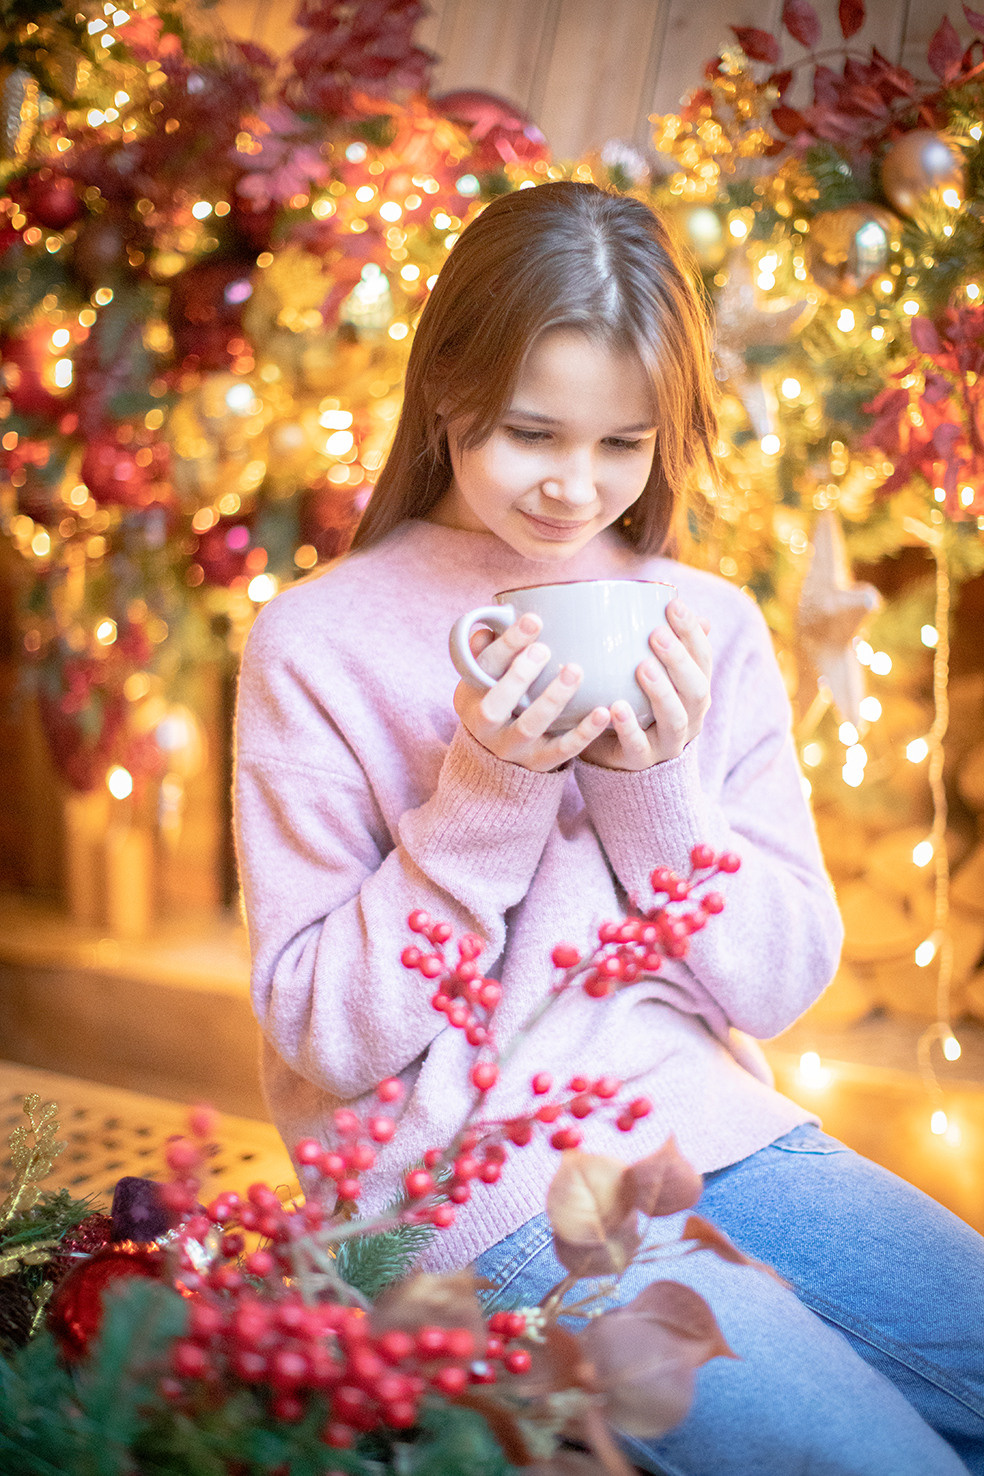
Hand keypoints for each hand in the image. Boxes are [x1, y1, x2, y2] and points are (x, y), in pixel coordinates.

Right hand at [453, 612, 611, 771]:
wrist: (496, 760)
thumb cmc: (497, 701)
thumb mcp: (484, 679)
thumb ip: (488, 651)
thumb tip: (493, 621)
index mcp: (470, 697)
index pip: (484, 668)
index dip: (507, 644)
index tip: (533, 619)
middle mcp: (486, 727)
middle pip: (496, 705)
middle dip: (520, 675)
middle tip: (544, 648)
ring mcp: (512, 749)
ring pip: (530, 726)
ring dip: (553, 698)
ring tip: (574, 670)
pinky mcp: (539, 763)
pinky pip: (562, 751)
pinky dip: (584, 733)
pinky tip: (603, 711)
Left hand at [580, 599, 711, 770]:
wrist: (619, 758)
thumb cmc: (636, 704)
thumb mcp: (650, 673)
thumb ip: (659, 644)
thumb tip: (669, 597)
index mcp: (694, 690)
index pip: (703, 658)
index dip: (692, 632)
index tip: (674, 604)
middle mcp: (689, 717)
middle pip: (696, 689)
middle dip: (679, 661)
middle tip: (656, 634)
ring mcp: (668, 742)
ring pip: (674, 719)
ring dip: (661, 692)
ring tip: (642, 667)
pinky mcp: (641, 761)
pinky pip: (638, 747)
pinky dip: (628, 727)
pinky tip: (614, 707)